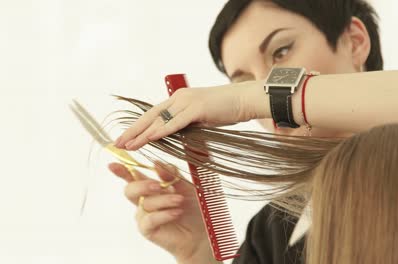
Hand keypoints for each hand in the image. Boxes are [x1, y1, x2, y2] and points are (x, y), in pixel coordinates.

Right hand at [109, 161, 218, 262]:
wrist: (200, 232)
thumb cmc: (192, 208)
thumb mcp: (185, 186)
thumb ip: (171, 175)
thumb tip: (157, 163)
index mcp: (151, 187)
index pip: (132, 176)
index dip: (121, 170)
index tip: (113, 164)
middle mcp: (144, 200)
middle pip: (130, 190)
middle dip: (142, 185)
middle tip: (158, 185)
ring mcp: (144, 215)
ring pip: (146, 203)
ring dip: (164, 200)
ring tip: (180, 200)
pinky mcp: (148, 230)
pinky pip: (150, 219)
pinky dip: (164, 214)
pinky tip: (176, 212)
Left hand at [114, 80, 268, 149]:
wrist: (244, 99)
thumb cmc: (226, 110)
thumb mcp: (202, 119)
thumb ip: (187, 126)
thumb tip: (176, 138)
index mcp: (179, 99)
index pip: (154, 114)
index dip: (138, 126)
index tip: (126, 137)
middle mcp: (179, 98)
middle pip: (151, 116)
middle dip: (133, 130)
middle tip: (117, 143)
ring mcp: (187, 102)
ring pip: (160, 120)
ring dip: (142, 134)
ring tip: (128, 144)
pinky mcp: (197, 108)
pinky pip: (175, 122)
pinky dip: (161, 131)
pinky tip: (149, 138)